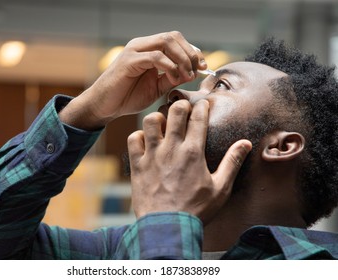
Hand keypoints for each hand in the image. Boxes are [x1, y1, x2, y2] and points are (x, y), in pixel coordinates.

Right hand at [59, 31, 206, 129]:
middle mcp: (142, 45)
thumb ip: (173, 78)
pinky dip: (169, 66)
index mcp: (149, 50)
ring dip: (182, 58)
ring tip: (187, 76)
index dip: (192, 51)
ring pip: (166, 42)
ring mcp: (135, 51)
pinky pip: (155, 57)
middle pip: (173, 37)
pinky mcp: (129, 61)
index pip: (176, 40)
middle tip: (197, 71)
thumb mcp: (157, 88)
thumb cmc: (127, 97)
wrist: (105, 107)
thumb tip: (193, 72)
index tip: (203, 67)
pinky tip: (174, 78)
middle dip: (190, 53)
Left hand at [127, 99, 251, 224]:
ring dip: (157, 117)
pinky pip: (133, 139)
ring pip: (150, 121)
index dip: (201, 106)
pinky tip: (145, 141)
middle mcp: (171, 148)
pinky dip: (138, 136)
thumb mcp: (220, 189)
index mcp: (193, 152)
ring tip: (162, 123)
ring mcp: (152, 155)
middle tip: (183, 108)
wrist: (167, 227)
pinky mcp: (137, 164)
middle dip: (180, 104)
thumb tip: (246, 143)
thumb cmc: (196, 209)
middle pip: (175, 112)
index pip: (198, 118)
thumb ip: (232, 163)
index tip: (202, 103)